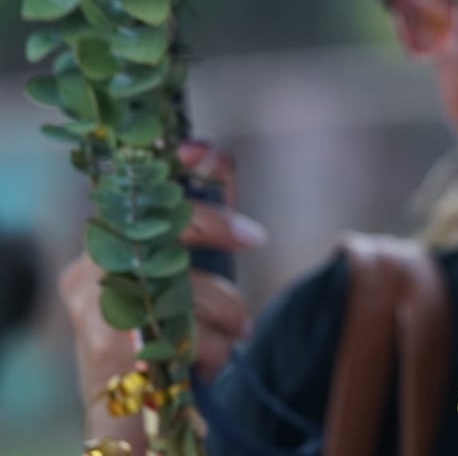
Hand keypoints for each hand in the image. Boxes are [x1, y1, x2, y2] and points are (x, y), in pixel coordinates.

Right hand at [59, 141, 266, 441]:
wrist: (132, 422)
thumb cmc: (163, 342)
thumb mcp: (186, 276)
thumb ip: (200, 225)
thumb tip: (215, 157)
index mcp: (104, 247)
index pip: (141, 192)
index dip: (179, 168)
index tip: (208, 148)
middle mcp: (89, 271)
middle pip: (161, 225)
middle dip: (216, 225)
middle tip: (254, 237)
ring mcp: (95, 307)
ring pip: (184, 283)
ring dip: (226, 313)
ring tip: (230, 334)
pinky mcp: (112, 345)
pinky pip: (186, 331)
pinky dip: (211, 349)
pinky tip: (206, 363)